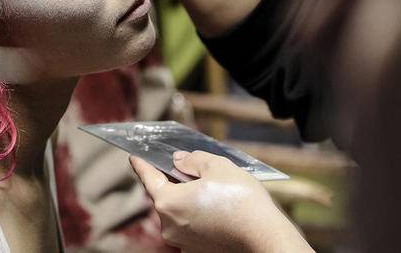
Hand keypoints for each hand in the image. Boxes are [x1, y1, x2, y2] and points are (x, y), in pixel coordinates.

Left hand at [130, 151, 312, 252]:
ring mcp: (183, 241)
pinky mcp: (197, 250)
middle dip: (176, 181)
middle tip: (193, 169)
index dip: (141, 165)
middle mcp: (169, 226)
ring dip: (190, 199)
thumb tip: (179, 161)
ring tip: (214, 190)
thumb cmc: (241, 201)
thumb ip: (192, 159)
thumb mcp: (217, 166)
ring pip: (180, 211)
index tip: (134, 157)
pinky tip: (218, 208)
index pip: (148, 178)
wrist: (265, 238)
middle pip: (166, 196)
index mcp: (168, 202)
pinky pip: (192, 225)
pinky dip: (199, 214)